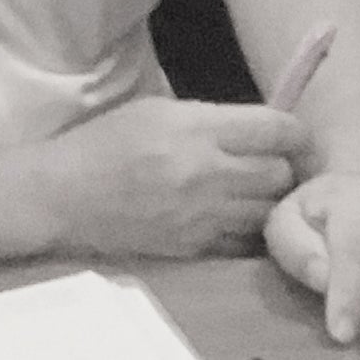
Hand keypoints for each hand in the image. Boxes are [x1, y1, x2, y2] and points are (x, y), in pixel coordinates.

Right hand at [29, 98, 314, 257]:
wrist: (62, 197)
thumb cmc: (107, 144)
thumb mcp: (159, 111)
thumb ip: (213, 119)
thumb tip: (262, 129)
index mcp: (197, 129)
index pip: (276, 129)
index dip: (297, 133)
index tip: (295, 137)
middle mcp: (206, 173)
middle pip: (281, 174)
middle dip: (284, 168)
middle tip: (275, 167)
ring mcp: (202, 215)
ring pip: (269, 212)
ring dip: (270, 203)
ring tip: (257, 195)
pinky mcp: (194, 248)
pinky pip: (245, 243)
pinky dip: (249, 233)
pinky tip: (236, 221)